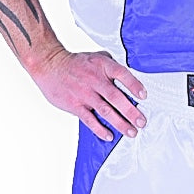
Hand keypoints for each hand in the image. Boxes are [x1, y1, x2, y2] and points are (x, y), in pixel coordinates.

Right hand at [28, 48, 146, 140]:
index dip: (134, 85)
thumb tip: (129, 77)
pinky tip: (109, 136)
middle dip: (131, 111)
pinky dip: (99, 129)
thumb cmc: (75, 63)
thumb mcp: (97, 57)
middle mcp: (95, 80)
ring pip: (105, 111)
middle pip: (116, 97)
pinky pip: (89, 120)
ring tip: (131, 132)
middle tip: (141, 122)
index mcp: (102, 66)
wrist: (50, 65)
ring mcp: (85, 94)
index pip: (122, 74)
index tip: (143, 96)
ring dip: (120, 123)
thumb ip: (113, 66)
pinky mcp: (75, 105)